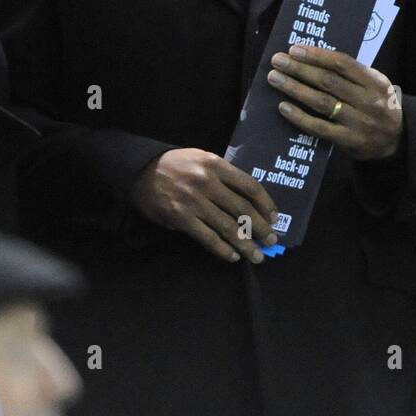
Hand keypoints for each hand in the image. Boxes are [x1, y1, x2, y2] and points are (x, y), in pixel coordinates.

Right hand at [131, 149, 279, 263]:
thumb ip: (224, 176)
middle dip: (261, 228)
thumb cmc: (177, 165)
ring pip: (228, 227)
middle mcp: (207, 182)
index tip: (275, 218)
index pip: (250, 186)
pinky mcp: (181, 218)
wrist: (141, 171)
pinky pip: (207, 237)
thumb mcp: (202, 159)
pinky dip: (222, 249)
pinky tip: (232, 256)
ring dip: (246, 244)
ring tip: (256, 256)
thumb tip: (249, 201)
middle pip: (243, 209)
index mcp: (216, 164)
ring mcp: (193, 201)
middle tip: (272, 241)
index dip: (266, 204)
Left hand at [267, 45, 402, 160]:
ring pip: (321, 102)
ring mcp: (358, 123)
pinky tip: (283, 107)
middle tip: (278, 61)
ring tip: (275, 78)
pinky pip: (319, 128)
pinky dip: (299, 117)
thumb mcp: (376, 85)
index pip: (342, 63)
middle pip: (328, 81)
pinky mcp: (347, 141)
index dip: (317, 55)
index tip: (295, 49)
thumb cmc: (379, 106)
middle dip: (300, 69)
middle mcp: (367, 101)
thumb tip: (314, 57)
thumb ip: (352, 73)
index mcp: (375, 82)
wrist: (396, 141)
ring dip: (294, 88)